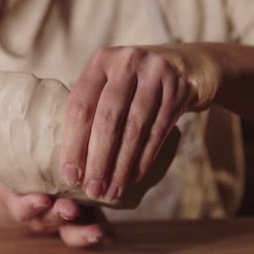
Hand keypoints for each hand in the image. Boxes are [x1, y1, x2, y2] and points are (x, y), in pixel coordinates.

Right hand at [0, 141, 112, 246]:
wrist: (32, 161)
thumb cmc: (11, 160)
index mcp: (18, 200)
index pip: (21, 208)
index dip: (29, 206)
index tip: (40, 199)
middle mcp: (42, 212)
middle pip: (48, 221)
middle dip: (58, 217)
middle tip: (69, 209)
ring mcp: (64, 216)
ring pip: (70, 231)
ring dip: (82, 233)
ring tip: (96, 230)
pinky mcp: (85, 214)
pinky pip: (92, 228)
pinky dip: (101, 233)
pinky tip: (110, 234)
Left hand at [61, 45, 218, 200]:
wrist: (182, 65)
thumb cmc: (131, 82)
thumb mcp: (108, 81)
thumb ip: (89, 108)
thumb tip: (70, 163)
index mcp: (100, 61)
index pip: (80, 106)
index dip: (74, 144)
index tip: (70, 175)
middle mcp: (127, 63)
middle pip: (108, 120)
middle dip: (98, 160)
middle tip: (92, 190)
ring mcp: (155, 74)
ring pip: (134, 129)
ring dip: (121, 166)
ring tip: (111, 191)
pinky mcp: (178, 90)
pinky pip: (157, 133)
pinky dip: (143, 160)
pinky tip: (132, 179)